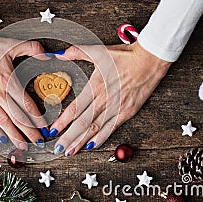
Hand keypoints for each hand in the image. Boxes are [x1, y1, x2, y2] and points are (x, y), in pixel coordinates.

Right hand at [0, 34, 48, 149]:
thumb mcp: (12, 43)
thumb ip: (33, 49)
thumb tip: (49, 56)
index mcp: (8, 80)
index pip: (27, 105)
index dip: (37, 119)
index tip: (45, 128)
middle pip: (17, 117)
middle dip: (30, 132)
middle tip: (39, 143)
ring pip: (2, 122)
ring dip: (14, 136)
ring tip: (23, 146)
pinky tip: (2, 139)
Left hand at [50, 42, 170, 155]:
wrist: (150, 59)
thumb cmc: (124, 55)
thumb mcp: (98, 50)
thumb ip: (76, 52)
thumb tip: (58, 54)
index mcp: (95, 85)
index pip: (75, 108)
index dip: (62, 121)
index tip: (52, 130)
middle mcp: (105, 99)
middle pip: (83, 123)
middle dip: (69, 137)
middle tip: (58, 148)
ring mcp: (117, 107)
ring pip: (96, 128)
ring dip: (82, 141)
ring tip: (70, 151)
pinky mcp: (128, 111)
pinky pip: (112, 127)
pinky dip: (101, 138)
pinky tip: (92, 146)